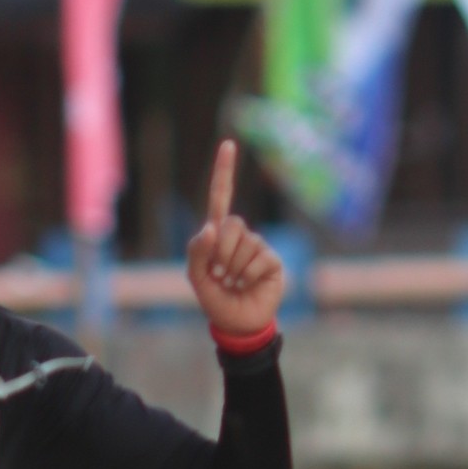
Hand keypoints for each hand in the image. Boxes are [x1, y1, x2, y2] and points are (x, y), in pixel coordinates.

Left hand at [186, 140, 286, 342]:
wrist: (237, 323)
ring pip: (244, 245)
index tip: (229, 144)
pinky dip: (247, 276)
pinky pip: (258, 259)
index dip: (224, 172)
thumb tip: (211, 227)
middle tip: (219, 275)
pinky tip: (246, 285)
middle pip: (232, 225)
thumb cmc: (215, 299)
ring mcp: (258, 247)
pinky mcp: (272, 261)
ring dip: (233, 269)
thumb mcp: (196, 277)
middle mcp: (240, 236)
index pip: (221, 198)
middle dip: (221, 253)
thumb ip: (196, 251)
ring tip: (232, 283)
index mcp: (218, 234)